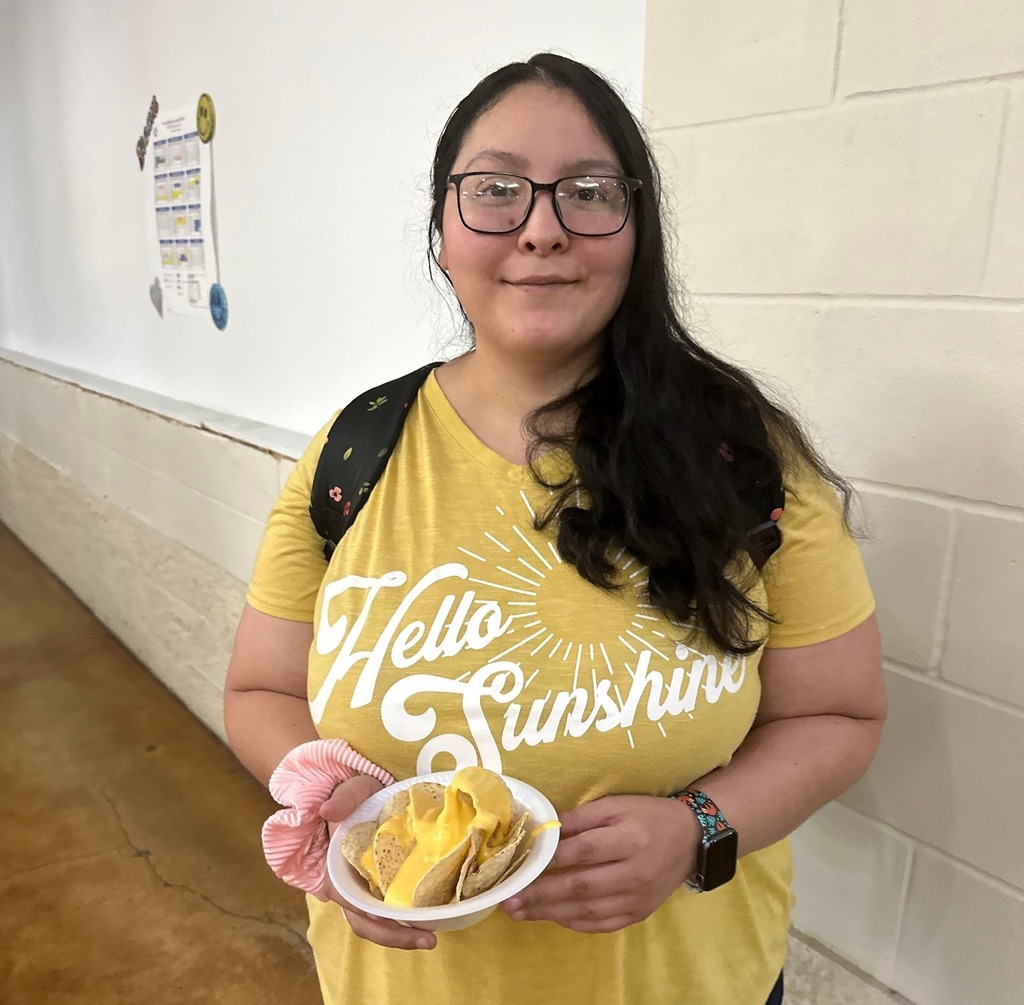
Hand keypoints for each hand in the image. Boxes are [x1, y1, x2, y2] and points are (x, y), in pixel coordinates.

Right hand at [318, 774, 437, 950]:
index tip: (390, 920)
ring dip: (401, 933)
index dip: (369, 914)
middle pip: (365, 922)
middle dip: (394, 935)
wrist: (360, 792)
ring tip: (431, 938)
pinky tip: (429, 918)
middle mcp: (347, 886)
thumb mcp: (350, 789)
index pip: (349, 900)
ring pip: (376, 922)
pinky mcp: (379, 884)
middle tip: (428, 940)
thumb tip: (328, 810)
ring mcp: (363, 888)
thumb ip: (343, 799)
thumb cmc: (353, 793)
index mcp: (335, 869)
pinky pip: (388, 908)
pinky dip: (405, 918)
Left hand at [502, 794, 699, 932]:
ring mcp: (637, 899)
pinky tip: (551, 917)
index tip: (520, 864)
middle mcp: (634, 873)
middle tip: (509, 900)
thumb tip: (546, 829)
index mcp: (629, 839)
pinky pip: (601, 924)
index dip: (550, 859)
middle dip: (540, 895)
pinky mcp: (638, 914)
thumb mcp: (616, 805)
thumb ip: (581, 818)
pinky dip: (573, 922)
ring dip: (549, 913)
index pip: (583, 851)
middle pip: (581, 887)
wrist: (690, 840)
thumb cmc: (648, 816)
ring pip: (587, 911)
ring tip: (519, 912)